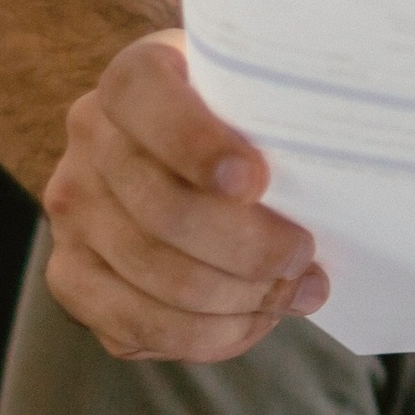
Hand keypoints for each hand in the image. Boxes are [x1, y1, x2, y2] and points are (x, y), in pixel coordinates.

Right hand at [38, 30, 329, 360]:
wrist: (182, 153)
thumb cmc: (245, 125)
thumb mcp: (260, 97)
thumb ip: (282, 122)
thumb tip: (343, 189)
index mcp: (136, 78)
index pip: (148, 101)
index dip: (197, 145)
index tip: (255, 181)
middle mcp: (90, 138)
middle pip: (165, 211)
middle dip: (250, 249)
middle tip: (304, 257)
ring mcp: (73, 211)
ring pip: (157, 277)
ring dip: (239, 299)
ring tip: (293, 293)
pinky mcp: (72, 276)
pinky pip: (135, 326)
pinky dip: (206, 336)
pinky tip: (252, 320)